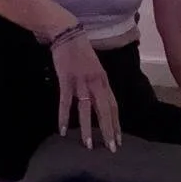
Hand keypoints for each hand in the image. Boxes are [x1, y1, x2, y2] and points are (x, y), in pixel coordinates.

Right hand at [50, 32, 120, 150]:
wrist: (67, 33)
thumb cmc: (80, 50)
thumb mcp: (94, 67)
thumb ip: (97, 84)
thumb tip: (99, 101)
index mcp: (104, 80)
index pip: (113, 106)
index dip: (116, 123)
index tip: (118, 139)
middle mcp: (96, 82)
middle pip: (104, 110)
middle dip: (108, 130)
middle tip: (111, 148)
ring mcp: (81, 82)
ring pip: (86, 109)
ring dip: (87, 129)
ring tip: (89, 146)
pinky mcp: (66, 80)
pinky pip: (66, 102)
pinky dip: (64, 117)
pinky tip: (62, 130)